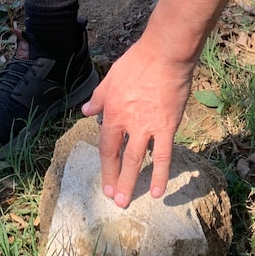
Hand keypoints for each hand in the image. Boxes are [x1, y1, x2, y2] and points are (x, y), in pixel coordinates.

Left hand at [81, 36, 195, 207]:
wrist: (165, 54)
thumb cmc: (138, 61)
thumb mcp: (111, 77)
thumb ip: (99, 97)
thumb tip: (86, 110)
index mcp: (113, 112)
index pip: (106, 145)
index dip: (105, 166)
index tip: (105, 182)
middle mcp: (128, 124)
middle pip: (120, 157)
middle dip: (115, 180)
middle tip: (114, 200)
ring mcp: (149, 127)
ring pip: (138, 160)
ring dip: (132, 182)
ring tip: (127, 201)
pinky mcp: (168, 127)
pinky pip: (164, 155)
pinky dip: (162, 174)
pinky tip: (159, 191)